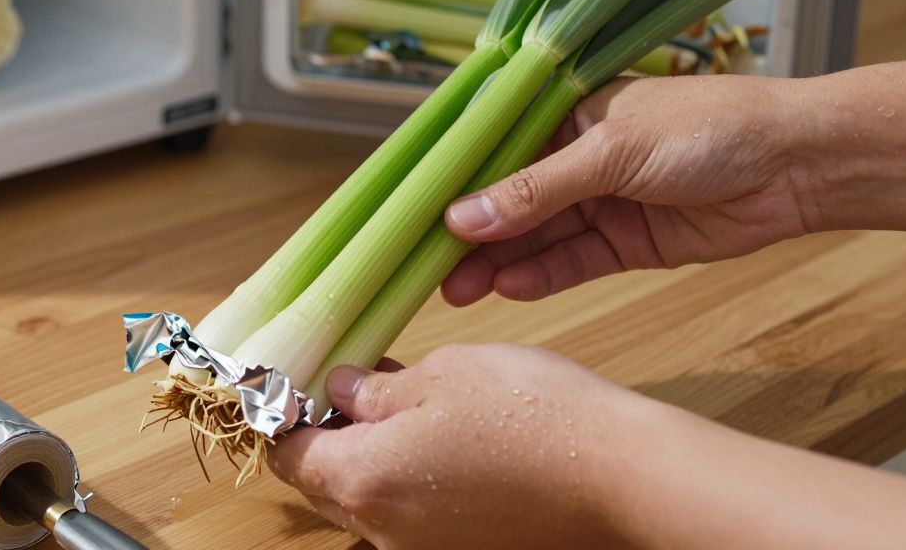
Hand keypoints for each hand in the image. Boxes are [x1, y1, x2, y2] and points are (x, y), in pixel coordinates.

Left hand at [268, 344, 652, 549]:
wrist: (618, 474)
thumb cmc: (530, 414)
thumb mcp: (441, 374)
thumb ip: (374, 389)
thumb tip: (341, 389)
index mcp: (363, 480)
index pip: (287, 455)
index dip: (287, 412)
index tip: (301, 379)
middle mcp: (383, 531)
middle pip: (322, 484)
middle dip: (326, 434)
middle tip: (353, 384)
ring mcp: (423, 549)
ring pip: (367, 501)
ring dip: (369, 456)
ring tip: (403, 403)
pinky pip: (409, 516)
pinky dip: (408, 479)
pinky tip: (440, 439)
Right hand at [442, 74, 821, 303]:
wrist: (798, 165)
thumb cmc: (709, 127)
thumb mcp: (611, 150)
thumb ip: (536, 189)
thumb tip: (463, 217)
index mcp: (565, 112)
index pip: (493, 147)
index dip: (451, 180)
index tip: (408, 210)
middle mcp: (576, 156)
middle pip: (507, 199)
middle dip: (468, 233)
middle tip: (426, 266)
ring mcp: (600, 200)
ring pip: (535, 236)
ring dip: (497, 262)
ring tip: (456, 288)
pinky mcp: (626, 242)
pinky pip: (572, 261)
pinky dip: (542, 276)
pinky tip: (507, 288)